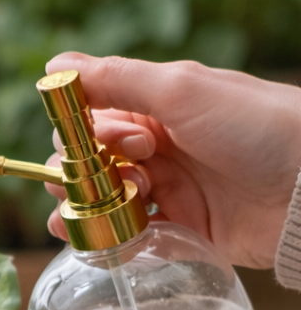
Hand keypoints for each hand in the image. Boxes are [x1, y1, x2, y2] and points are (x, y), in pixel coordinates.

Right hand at [41, 53, 300, 268]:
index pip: (91, 121)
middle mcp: (157, 149)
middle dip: (81, 175)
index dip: (87, 135)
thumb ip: (117, 78)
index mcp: (156, 109)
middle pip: (89, 164)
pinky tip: (97, 243)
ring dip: (87, 210)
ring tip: (97, 218)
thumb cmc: (254, 126)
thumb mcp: (181, 91)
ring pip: (102, 203)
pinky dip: (108, 241)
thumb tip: (56, 65)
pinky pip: (128, 238)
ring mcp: (166, 192)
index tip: (123, 143)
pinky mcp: (177, 231)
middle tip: (112, 181)